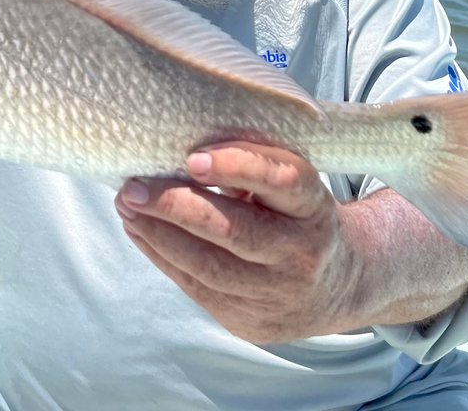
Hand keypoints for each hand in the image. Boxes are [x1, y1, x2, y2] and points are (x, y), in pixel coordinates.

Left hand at [114, 141, 365, 343]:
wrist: (341, 285)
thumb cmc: (299, 215)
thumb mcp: (293, 186)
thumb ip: (253, 166)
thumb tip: (178, 144)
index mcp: (315, 207)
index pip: (284, 181)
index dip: (239, 167)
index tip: (192, 157)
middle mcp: (302, 253)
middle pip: (236, 232)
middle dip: (176, 207)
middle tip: (133, 186)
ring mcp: (278, 294)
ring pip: (209, 267)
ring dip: (158, 235)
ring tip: (126, 207)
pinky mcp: (251, 323)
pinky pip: (198, 289)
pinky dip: (163, 257)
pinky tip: (140, 232)